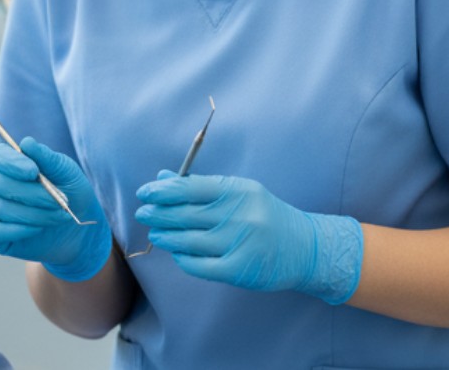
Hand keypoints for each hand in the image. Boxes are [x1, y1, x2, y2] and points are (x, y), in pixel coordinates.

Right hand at [0, 137, 110, 281]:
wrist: (78, 230)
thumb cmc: (71, 194)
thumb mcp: (67, 173)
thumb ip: (48, 158)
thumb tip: (27, 143)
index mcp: (10, 164)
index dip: (11, 163)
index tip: (33, 171)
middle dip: (32, 194)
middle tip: (60, 202)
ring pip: (0, 208)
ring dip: (34, 214)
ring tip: (59, 216)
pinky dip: (21, 230)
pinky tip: (39, 229)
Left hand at [135, 172, 362, 302]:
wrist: (304, 248)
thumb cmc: (265, 215)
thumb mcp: (238, 193)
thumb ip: (201, 186)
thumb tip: (163, 178)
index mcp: (238, 191)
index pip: (191, 187)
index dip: (163, 190)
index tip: (145, 192)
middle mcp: (239, 216)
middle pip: (185, 214)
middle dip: (158, 214)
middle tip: (143, 213)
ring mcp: (239, 244)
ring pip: (188, 241)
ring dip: (166, 236)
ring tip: (156, 233)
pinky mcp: (239, 270)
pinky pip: (200, 265)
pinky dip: (184, 259)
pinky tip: (177, 254)